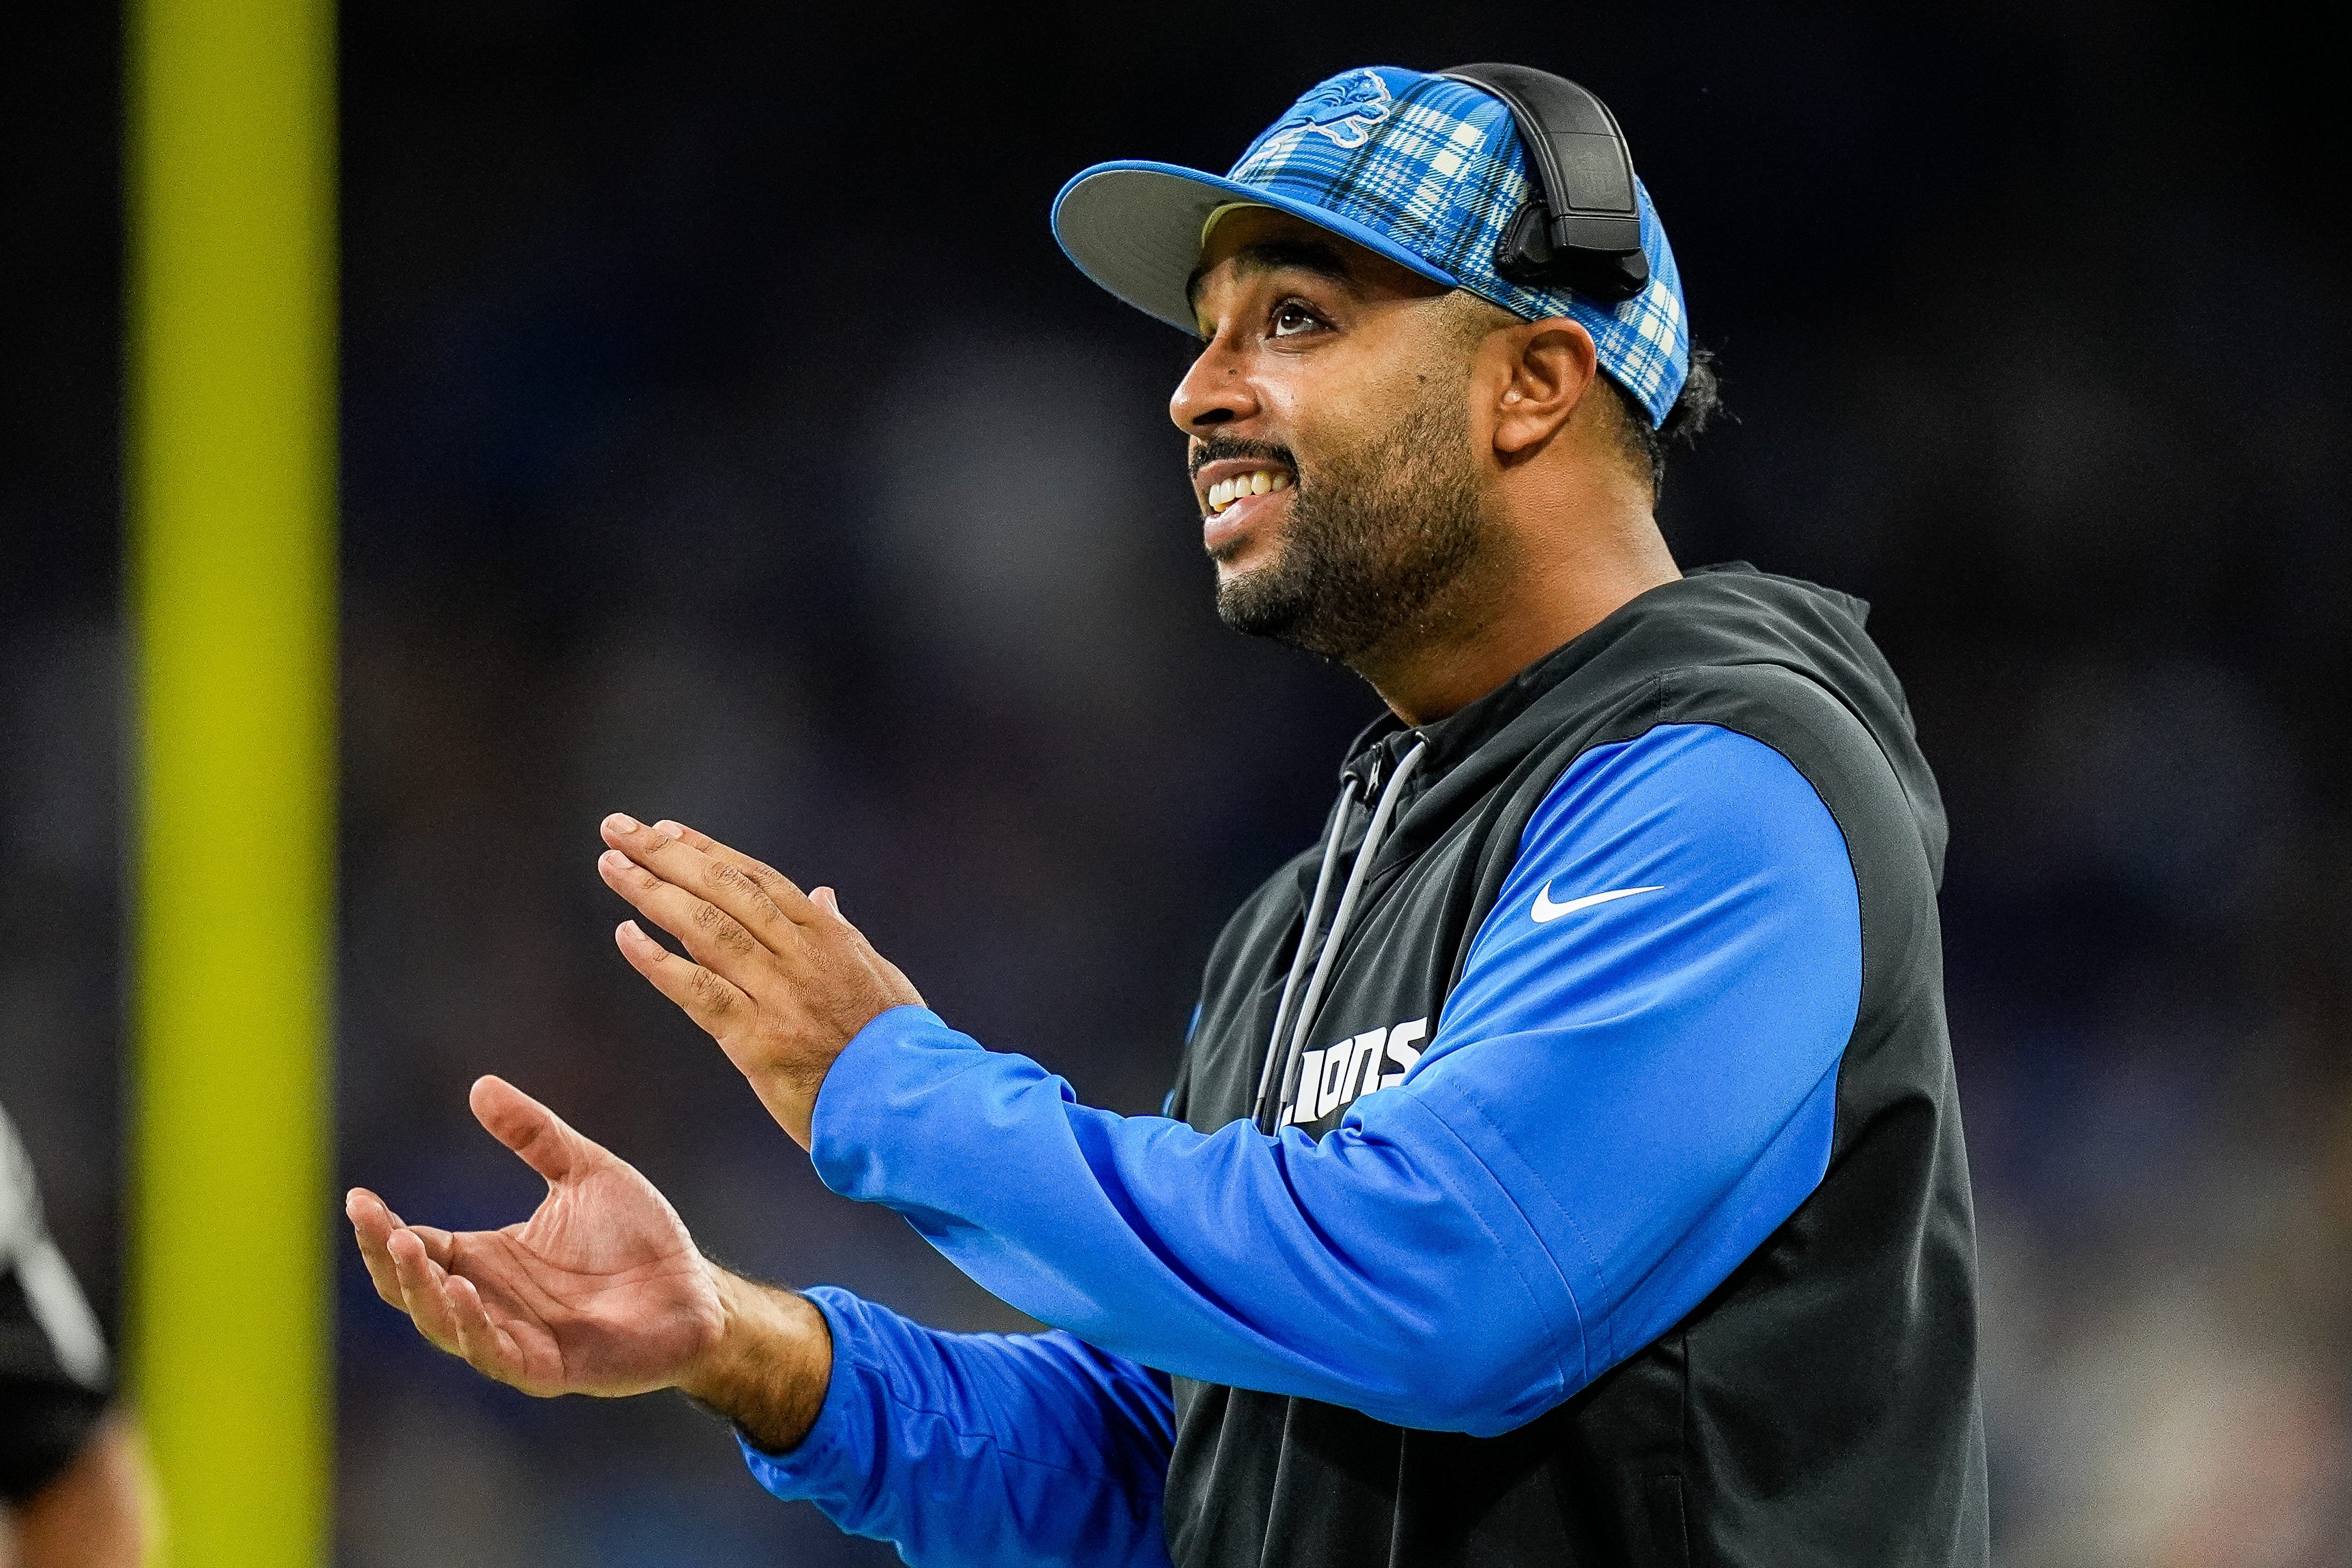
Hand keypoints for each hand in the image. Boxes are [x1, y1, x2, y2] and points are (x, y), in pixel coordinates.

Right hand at [348, 1077, 832, 1447]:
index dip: (382, 1227)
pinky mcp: (548, 1368)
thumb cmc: (640, 1238)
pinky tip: (463, 1294)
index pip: (418, 1247)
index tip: (359, 1198)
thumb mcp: (585, 1172)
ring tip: (410, 1249)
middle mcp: (491, 1302)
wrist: (695, 1288)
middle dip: (389, 1259)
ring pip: (446, 1325)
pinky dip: (474, 1328)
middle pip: (415, 1290)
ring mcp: (515, 1338)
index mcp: (488, 1260)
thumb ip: (535, 1135)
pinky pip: (497, 1354)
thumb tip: (481, 1085)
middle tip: (374, 1223)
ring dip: (424, 1291)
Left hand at [595, 815, 922, 1147]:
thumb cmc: (897, 1043)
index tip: (665, 828)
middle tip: (618, 828)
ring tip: (611, 866)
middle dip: (666, 854)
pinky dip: (658, 963)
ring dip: (652, 893)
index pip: (756, 878)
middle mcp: (799, 955)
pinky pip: (698, 993)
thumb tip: (822, 893)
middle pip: (722, 890)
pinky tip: (625, 936)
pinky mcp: (758, 1042)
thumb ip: (843, 931)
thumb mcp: (880, 974)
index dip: (707, 850)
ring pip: (705, 929)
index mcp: (828, 936)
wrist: (908, 1103)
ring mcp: (778, 996)